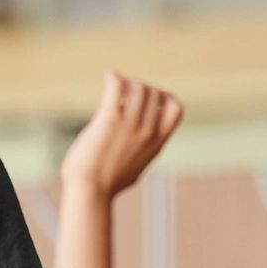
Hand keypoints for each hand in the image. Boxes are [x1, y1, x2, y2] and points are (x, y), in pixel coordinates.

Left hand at [59, 71, 183, 197]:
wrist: (90, 190)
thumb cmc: (106, 184)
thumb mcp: (135, 169)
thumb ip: (141, 154)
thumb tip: (138, 150)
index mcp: (157, 144)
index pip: (176, 109)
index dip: (165, 97)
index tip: (148, 100)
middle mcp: (148, 132)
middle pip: (155, 92)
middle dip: (141, 86)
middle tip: (123, 92)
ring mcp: (131, 125)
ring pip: (139, 86)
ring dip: (127, 82)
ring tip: (114, 87)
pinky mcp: (111, 119)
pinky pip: (118, 85)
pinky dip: (114, 77)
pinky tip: (109, 77)